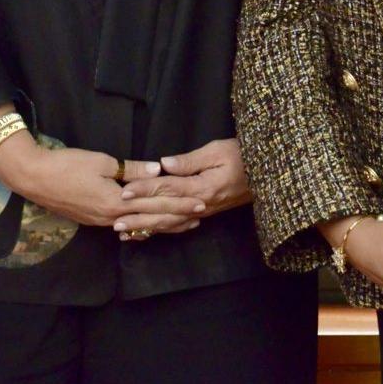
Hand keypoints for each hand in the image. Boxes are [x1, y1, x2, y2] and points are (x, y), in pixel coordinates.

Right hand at [0, 135, 187, 229]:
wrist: (35, 179)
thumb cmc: (67, 166)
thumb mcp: (102, 162)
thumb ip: (133, 169)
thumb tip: (159, 171)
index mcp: (117, 202)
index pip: (155, 204)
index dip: (179, 204)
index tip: (200, 203)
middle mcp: (112, 217)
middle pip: (150, 219)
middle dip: (176, 217)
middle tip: (200, 217)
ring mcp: (101, 221)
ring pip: (139, 225)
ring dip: (161, 224)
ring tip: (181, 225)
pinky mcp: (92, 220)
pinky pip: (124, 226)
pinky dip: (141, 226)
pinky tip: (148, 228)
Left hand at [113, 137, 249, 239]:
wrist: (268, 173)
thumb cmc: (244, 156)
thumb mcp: (217, 151)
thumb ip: (190, 160)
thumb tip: (163, 164)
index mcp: (203, 188)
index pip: (168, 188)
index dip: (144, 189)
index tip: (124, 191)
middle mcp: (201, 205)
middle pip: (165, 211)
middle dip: (139, 216)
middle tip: (114, 221)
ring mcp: (203, 212)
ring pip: (170, 222)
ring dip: (146, 227)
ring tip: (123, 232)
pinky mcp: (204, 213)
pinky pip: (179, 224)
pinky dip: (161, 229)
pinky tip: (146, 232)